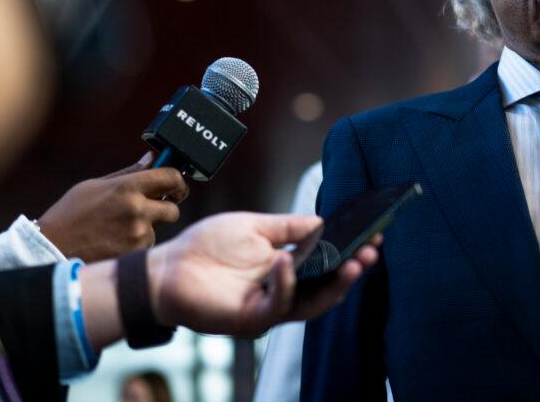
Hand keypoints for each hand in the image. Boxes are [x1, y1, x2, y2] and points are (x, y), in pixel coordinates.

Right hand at [37, 152, 187, 261]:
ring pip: (157, 230)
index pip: (171, 177)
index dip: (178, 182)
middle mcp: (137, 209)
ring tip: (116, 230)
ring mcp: (137, 233)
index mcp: (127, 187)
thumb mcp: (94, 186)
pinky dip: (135, 245)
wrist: (50, 248)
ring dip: (146, 229)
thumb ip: (128, 174)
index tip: (176, 187)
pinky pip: (145, 247)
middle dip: (167, 209)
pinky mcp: (135, 254)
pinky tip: (114, 243)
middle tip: (154, 210)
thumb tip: (151, 159)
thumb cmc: (70, 214)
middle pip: (174, 208)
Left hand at [148, 212, 380, 336]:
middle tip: (371, 253)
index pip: (326, 266)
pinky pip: (276, 305)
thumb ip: (289, 227)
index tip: (372, 238)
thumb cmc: (205, 246)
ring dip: (333, 284)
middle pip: (326, 289)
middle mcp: (281, 292)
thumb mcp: (254, 226)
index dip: (349, 254)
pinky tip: (286, 262)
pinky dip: (285, 283)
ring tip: (350, 261)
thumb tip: (323, 220)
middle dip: (351, 271)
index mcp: (285, 270)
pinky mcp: (249, 318)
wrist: (166, 268)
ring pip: (311, 304)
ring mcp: (267, 308)